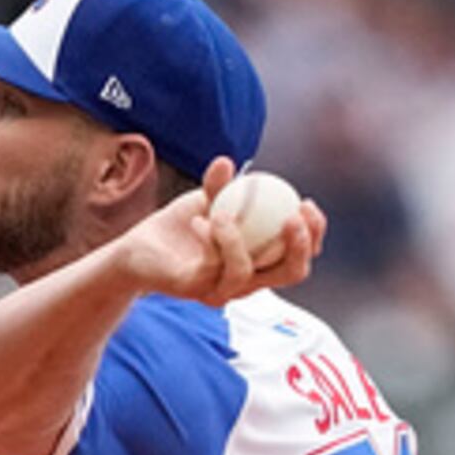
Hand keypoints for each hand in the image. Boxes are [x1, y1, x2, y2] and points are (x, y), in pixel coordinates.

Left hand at [118, 157, 327, 308]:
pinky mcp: (197, 292)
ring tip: (222, 213)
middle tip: (292, 216)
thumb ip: (219, 185)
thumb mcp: (205, 200)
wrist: (139, 249)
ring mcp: (223, 291)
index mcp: (261, 262)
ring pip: (246, 274)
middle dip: (300, 246)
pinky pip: (212, 266)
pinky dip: (209, 239)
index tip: (306, 203)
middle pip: (291, 274)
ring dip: (236, 239)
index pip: (299, 255)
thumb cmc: (180, 227)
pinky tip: (198, 220)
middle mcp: (249, 282)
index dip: (314, 234)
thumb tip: (228, 162)